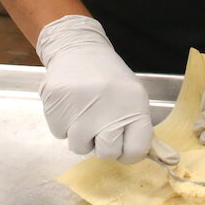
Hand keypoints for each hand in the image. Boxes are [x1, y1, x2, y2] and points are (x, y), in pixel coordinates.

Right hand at [36, 14, 153, 162]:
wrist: (77, 48)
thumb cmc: (108, 77)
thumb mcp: (132, 95)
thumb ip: (137, 126)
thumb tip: (148, 156)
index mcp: (134, 105)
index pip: (136, 149)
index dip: (128, 153)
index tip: (122, 146)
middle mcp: (109, 109)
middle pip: (107, 153)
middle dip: (102, 145)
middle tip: (99, 128)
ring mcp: (81, 109)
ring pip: (79, 147)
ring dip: (80, 135)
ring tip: (83, 112)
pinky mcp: (57, 107)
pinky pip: (59, 134)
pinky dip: (63, 124)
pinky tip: (70, 104)